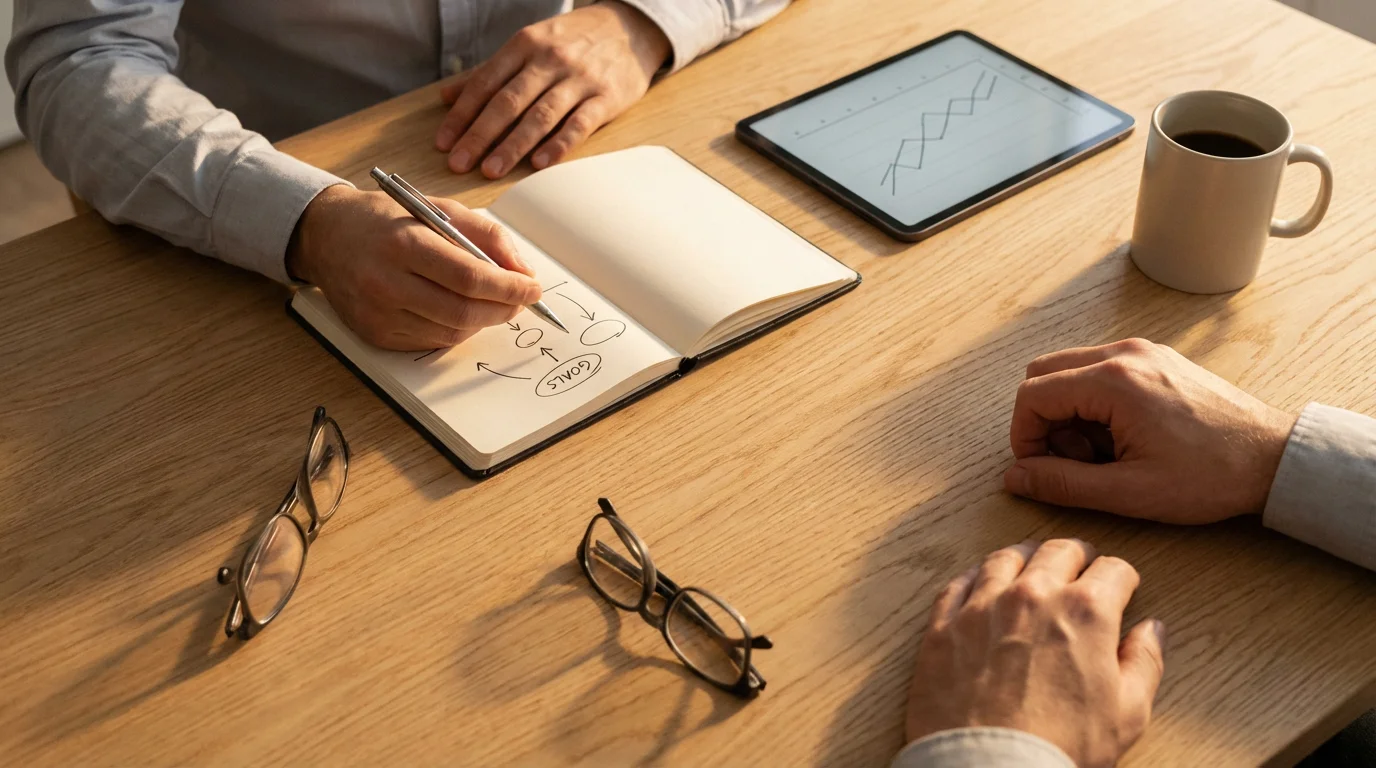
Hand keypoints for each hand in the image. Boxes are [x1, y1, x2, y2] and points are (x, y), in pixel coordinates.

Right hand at [286, 186, 541, 350]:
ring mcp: (377, 313)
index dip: (509, 287)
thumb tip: (523, 272)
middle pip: (463, 311)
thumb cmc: (388, 220)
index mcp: (403, 243)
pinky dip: (456, 329)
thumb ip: (486, 237)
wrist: (327, 236)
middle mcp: (386, 282)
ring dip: (483, 320)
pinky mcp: (375, 334)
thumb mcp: (438, 210)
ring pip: (451, 332)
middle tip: (520, 300)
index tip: (533, 288)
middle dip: (504, 309)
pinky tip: (458, 310)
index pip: (469, 276)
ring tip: (492, 302)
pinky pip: (431, 341)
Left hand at [434, 1, 670, 177]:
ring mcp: (579, 79)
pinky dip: (558, 145)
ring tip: (491, 170)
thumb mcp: (529, 44)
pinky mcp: (606, 97)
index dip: (462, 115)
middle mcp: (550, 59)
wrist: (629, 27)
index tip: (444, 143)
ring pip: (540, 115)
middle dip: (479, 136)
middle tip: (459, 164)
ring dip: (513, 146)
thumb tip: (447, 96)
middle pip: (508, 102)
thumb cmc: (573, 40)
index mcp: (525, 44)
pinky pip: (579, 124)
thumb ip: (489, 72)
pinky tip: (539, 165)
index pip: (485, 83)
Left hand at [906, 540, 1165, 767]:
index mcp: (1085, 611)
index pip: (1113, 571)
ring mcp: (982, 606)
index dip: (1122, 578)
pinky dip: (974, 579)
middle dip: (1076, 556)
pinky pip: (958, 584)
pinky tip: (980, 585)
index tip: (1121, 585)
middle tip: (1080, 565)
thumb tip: (1151, 631)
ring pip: (1004, 559)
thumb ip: (1144, 662)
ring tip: (1029, 564)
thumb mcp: (1127, 712)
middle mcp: (1032, 595)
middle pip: (1058, 552)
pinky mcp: (943, 624)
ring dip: (1024, 558)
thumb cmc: (1060, 746)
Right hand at [1004, 339, 1296, 523]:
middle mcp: (1124, 354)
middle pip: (1044, 374)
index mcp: (1114, 381)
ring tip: (1102, 454)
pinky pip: (1100, 372)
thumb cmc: (1212, 475)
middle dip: (1044, 421)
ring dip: (1069, 413)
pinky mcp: (1156, 360)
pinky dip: (1094, 404)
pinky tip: (1122, 438)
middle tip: (1072, 461)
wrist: (1274, 459)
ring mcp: (1142, 352)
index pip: (1032, 395)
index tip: (1040, 470)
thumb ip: (1063, 484)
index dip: (1024, 437)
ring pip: (1070, 372)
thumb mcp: (1130, 492)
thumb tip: (1016, 478)